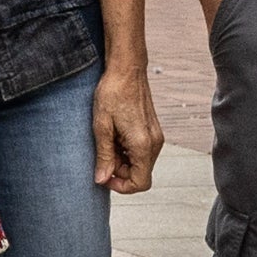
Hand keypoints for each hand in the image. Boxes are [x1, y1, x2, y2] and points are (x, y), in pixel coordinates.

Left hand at [91, 59, 163, 193]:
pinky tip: (114, 135)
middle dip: (119, 172)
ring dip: (123, 160)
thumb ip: (104, 155)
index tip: (103, 176)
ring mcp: (155, 137)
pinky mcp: (152, 131)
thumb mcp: (101, 126)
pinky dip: (127, 151)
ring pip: (141, 163)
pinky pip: (142, 151)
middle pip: (141, 174)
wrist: (126, 70)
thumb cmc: (112, 94)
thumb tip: (101, 179)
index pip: (140, 183)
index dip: (121, 186)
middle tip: (101, 154)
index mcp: (143, 145)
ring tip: (107, 141)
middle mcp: (154, 144)